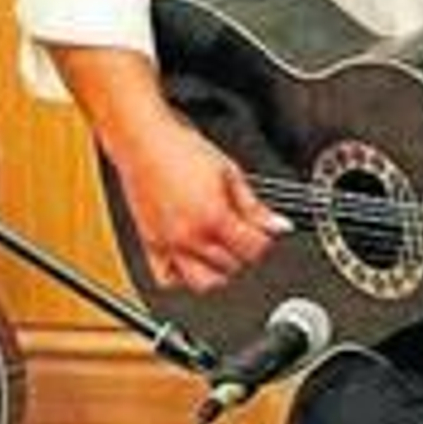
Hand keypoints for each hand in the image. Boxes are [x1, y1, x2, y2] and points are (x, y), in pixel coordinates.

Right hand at [111, 109, 286, 291]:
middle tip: (244, 231)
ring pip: (203, 282)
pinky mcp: (150, 245)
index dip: (265, 240)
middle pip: (232, 265)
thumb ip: (255, 207)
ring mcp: (168, 244)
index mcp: (213, 217)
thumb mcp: (230, 172)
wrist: (143, 141)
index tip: (265, 230)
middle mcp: (189, 237)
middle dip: (244, 251)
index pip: (253, 249)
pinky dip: (182, 276)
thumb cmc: (181, 149)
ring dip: (219, 271)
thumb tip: (279, 225)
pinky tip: (193, 258)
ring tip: (222, 248)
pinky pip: (167, 279)